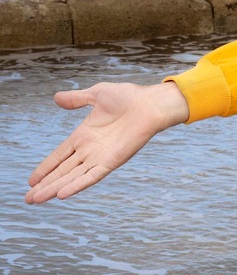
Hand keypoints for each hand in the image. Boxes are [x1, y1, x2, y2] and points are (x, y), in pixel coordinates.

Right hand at [25, 81, 188, 203]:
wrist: (150, 103)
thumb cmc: (128, 97)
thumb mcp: (97, 94)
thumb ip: (77, 99)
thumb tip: (56, 98)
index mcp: (84, 135)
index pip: (59, 155)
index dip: (45, 167)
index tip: (31, 180)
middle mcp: (90, 149)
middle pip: (62, 170)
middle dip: (45, 184)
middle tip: (28, 199)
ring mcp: (100, 156)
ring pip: (72, 176)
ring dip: (54, 188)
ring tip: (36, 200)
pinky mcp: (112, 161)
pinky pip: (92, 176)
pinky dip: (77, 185)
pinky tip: (62, 194)